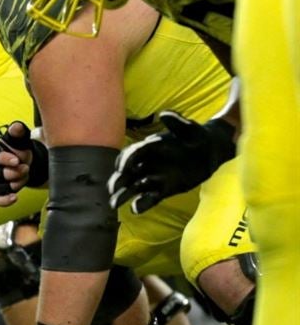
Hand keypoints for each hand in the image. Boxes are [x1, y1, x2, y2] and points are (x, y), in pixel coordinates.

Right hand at [0, 121, 45, 206]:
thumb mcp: (17, 139)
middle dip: (12, 172)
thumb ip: (17, 132)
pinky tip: (14, 198)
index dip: (4, 159)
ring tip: (24, 177)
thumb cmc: (14, 148)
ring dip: (13, 184)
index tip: (16, 160)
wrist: (15, 161)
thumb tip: (17, 126)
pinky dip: (4, 200)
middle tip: (25, 168)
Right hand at [108, 111, 235, 213]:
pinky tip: (135, 210)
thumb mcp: (191, 128)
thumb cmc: (199, 136)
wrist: (212, 151)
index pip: (133, 153)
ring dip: (123, 194)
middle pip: (128, 172)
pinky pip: (150, 197)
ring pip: (134, 186)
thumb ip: (177, 123)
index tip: (120, 168)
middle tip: (111, 190)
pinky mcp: (163, 189)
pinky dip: (142, 203)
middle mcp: (148, 162)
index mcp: (150, 147)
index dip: (125, 160)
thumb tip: (164, 114)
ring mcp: (155, 176)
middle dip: (118, 180)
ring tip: (114, 204)